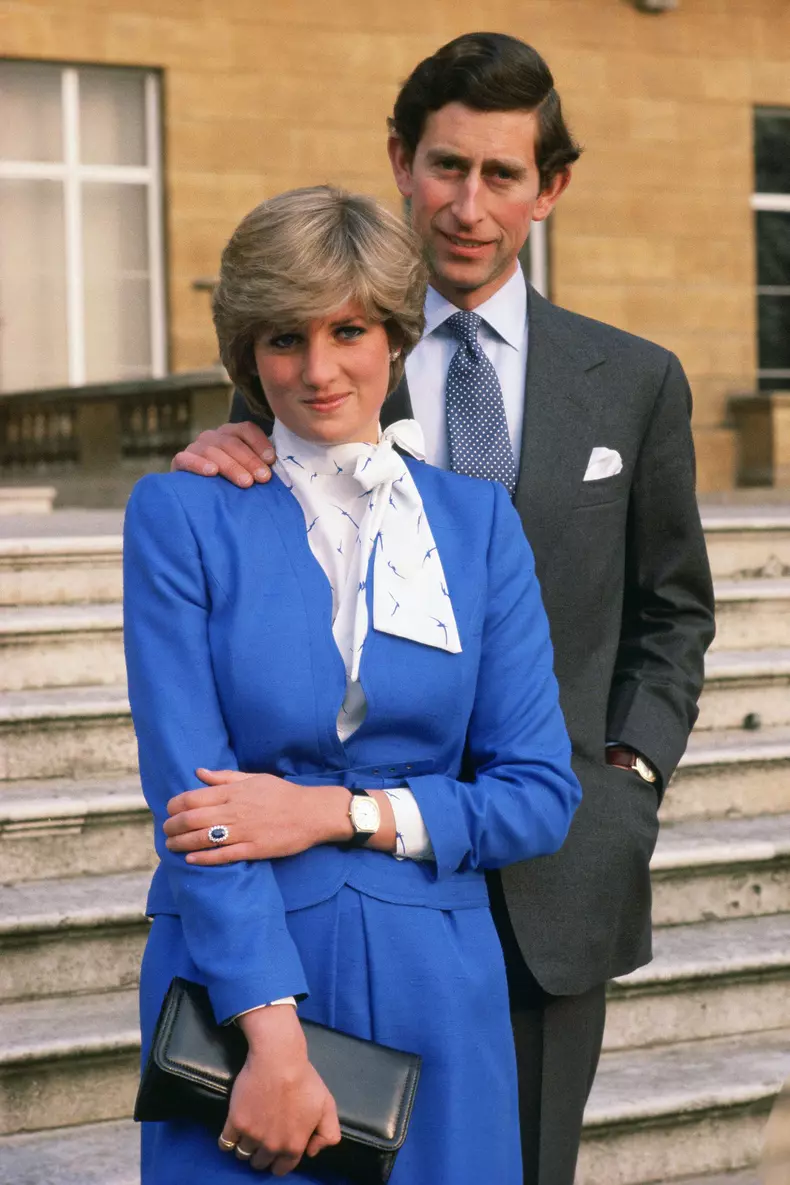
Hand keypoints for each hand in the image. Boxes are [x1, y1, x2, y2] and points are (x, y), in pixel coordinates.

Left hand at [164, 769, 354, 863]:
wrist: (312, 813)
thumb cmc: (282, 794)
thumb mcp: (254, 778)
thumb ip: (224, 777)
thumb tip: (198, 772)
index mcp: (233, 792)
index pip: (192, 798)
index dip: (174, 806)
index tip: (169, 810)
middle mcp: (234, 811)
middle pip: (192, 819)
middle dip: (172, 826)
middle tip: (166, 830)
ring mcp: (243, 832)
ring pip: (202, 838)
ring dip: (181, 843)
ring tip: (171, 845)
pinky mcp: (253, 849)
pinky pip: (222, 855)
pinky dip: (203, 857)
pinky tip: (190, 858)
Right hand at [171, 421, 275, 487]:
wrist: (200, 497)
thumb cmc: (232, 484)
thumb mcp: (247, 471)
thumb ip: (260, 465)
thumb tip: (278, 467)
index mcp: (231, 433)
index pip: (246, 429)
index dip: (259, 443)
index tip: (271, 460)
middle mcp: (213, 436)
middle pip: (232, 442)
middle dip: (250, 460)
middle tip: (263, 478)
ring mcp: (195, 447)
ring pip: (212, 450)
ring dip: (231, 466)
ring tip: (245, 482)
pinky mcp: (180, 461)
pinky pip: (186, 458)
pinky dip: (199, 464)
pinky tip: (212, 472)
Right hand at [219, 1005, 340, 1173]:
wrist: (278, 1059)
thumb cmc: (304, 1080)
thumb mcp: (327, 1105)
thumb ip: (328, 1134)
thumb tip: (311, 1152)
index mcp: (294, 1146)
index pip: (283, 1168)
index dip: (280, 1161)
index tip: (277, 1150)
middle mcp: (272, 1146)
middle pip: (261, 1163)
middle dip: (262, 1153)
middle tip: (263, 1136)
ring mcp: (252, 1136)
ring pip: (243, 1154)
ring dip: (245, 1147)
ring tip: (249, 1132)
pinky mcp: (235, 1123)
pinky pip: (225, 1144)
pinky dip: (227, 1142)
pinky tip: (232, 1133)